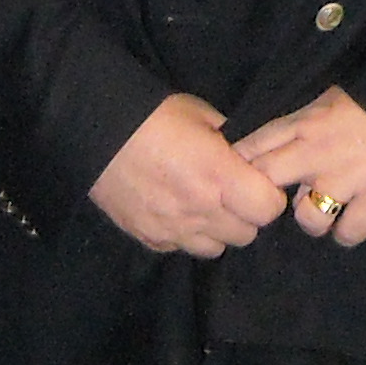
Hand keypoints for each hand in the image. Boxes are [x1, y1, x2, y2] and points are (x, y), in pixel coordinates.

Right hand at [91, 93, 287, 256]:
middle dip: (246, 214)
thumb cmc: (156, 116)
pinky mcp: (149, 238)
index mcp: (218, 175)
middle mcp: (199, 209)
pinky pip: (182, 248)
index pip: (268, 209)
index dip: (269, 196)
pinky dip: (187, 235)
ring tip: (204, 203)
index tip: (259, 182)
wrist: (97, 131)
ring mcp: (172, 229)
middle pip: (246, 234)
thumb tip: (252, 156)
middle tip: (232, 191)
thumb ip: (234, 141)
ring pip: (217, 248)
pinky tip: (177, 209)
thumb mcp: (204, 116)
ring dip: (218, 229)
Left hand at [235, 86, 365, 247]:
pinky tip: (352, 222)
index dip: (237, 167)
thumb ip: (304, 122)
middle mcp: (317, 152)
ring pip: (306, 219)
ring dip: (312, 219)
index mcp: (304, 123)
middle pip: (265, 184)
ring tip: (325, 211)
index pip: (251, 147)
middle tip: (275, 206)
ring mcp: (346, 178)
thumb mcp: (332, 98)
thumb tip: (276, 142)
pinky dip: (348, 233)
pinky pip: (348, 232)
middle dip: (263, 199)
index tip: (234, 180)